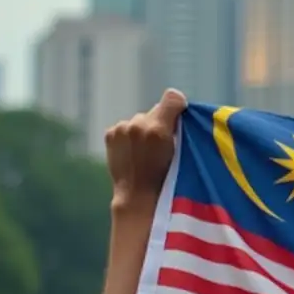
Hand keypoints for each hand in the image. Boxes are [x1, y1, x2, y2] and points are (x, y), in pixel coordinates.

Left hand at [105, 89, 186, 208]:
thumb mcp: (182, 151)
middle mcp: (138, 124)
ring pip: (140, 119)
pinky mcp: (110, 133)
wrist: (137, 196)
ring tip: (147, 151)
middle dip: (160, 123)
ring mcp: (122, 128)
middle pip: (156, 111)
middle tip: (162, 144)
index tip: (180, 117)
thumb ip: (177, 123)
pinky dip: (131, 135)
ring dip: (144, 129)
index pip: (173, 98)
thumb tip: (177, 99)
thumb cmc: (167, 177)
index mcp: (158, 129)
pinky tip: (134, 151)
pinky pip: (126, 126)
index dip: (178, 106)